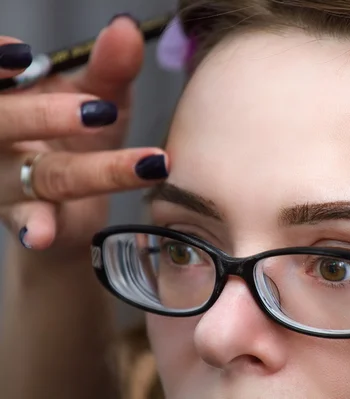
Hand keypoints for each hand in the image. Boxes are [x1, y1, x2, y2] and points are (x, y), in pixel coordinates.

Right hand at [0, 16, 168, 253]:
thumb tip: (125, 27)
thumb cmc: (81, 137)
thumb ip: (111, 67)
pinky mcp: (22, 216)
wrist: (72, 201)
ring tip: (142, 166)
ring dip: (90, 171)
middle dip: (45, 115)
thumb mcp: (99, 98)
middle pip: (7, 123)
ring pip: (41, 174)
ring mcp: (5, 179)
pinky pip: (27, 220)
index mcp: (11, 98)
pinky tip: (41, 234)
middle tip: (98, 110)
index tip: (24, 56)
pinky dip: (34, 227)